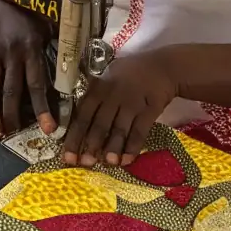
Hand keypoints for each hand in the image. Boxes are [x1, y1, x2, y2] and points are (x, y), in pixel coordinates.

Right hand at [0, 1, 52, 139]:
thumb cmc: (32, 15)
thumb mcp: (49, 28)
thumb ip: (57, 50)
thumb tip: (74, 74)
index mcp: (31, 48)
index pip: (37, 84)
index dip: (42, 108)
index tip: (48, 129)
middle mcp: (11, 53)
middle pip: (11, 91)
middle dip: (11, 116)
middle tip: (10, 136)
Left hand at [62, 50, 178, 167]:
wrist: (162, 65)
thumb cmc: (130, 72)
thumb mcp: (107, 75)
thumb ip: (93, 95)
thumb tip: (76, 120)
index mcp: (99, 88)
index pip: (82, 114)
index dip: (74, 136)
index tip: (68, 155)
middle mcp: (113, 96)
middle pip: (100, 124)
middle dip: (91, 146)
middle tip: (85, 164)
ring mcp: (132, 103)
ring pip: (119, 130)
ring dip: (112, 148)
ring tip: (107, 163)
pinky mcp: (150, 110)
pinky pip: (139, 131)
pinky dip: (133, 147)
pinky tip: (127, 160)